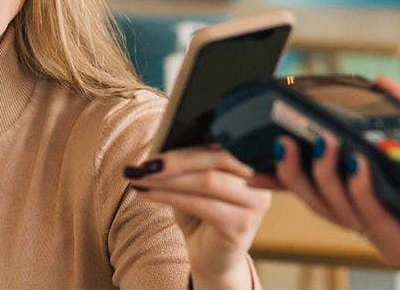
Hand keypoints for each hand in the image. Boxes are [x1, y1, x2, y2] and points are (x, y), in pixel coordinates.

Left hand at [125, 146, 267, 288]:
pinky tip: (146, 194)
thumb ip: (188, 162)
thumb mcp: (193, 182)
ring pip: (207, 181)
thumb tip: (160, 147)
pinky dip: (169, 196)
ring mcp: (256, 202)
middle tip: (144, 164)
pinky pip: (201, 203)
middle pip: (217, 158)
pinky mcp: (242, 224)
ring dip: (167, 179)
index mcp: (251, 160)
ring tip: (139, 178)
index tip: (154, 146)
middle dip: (175, 160)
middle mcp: (260, 179)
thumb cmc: (200, 214)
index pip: (220, 143)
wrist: (211, 256)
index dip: (186, 143)